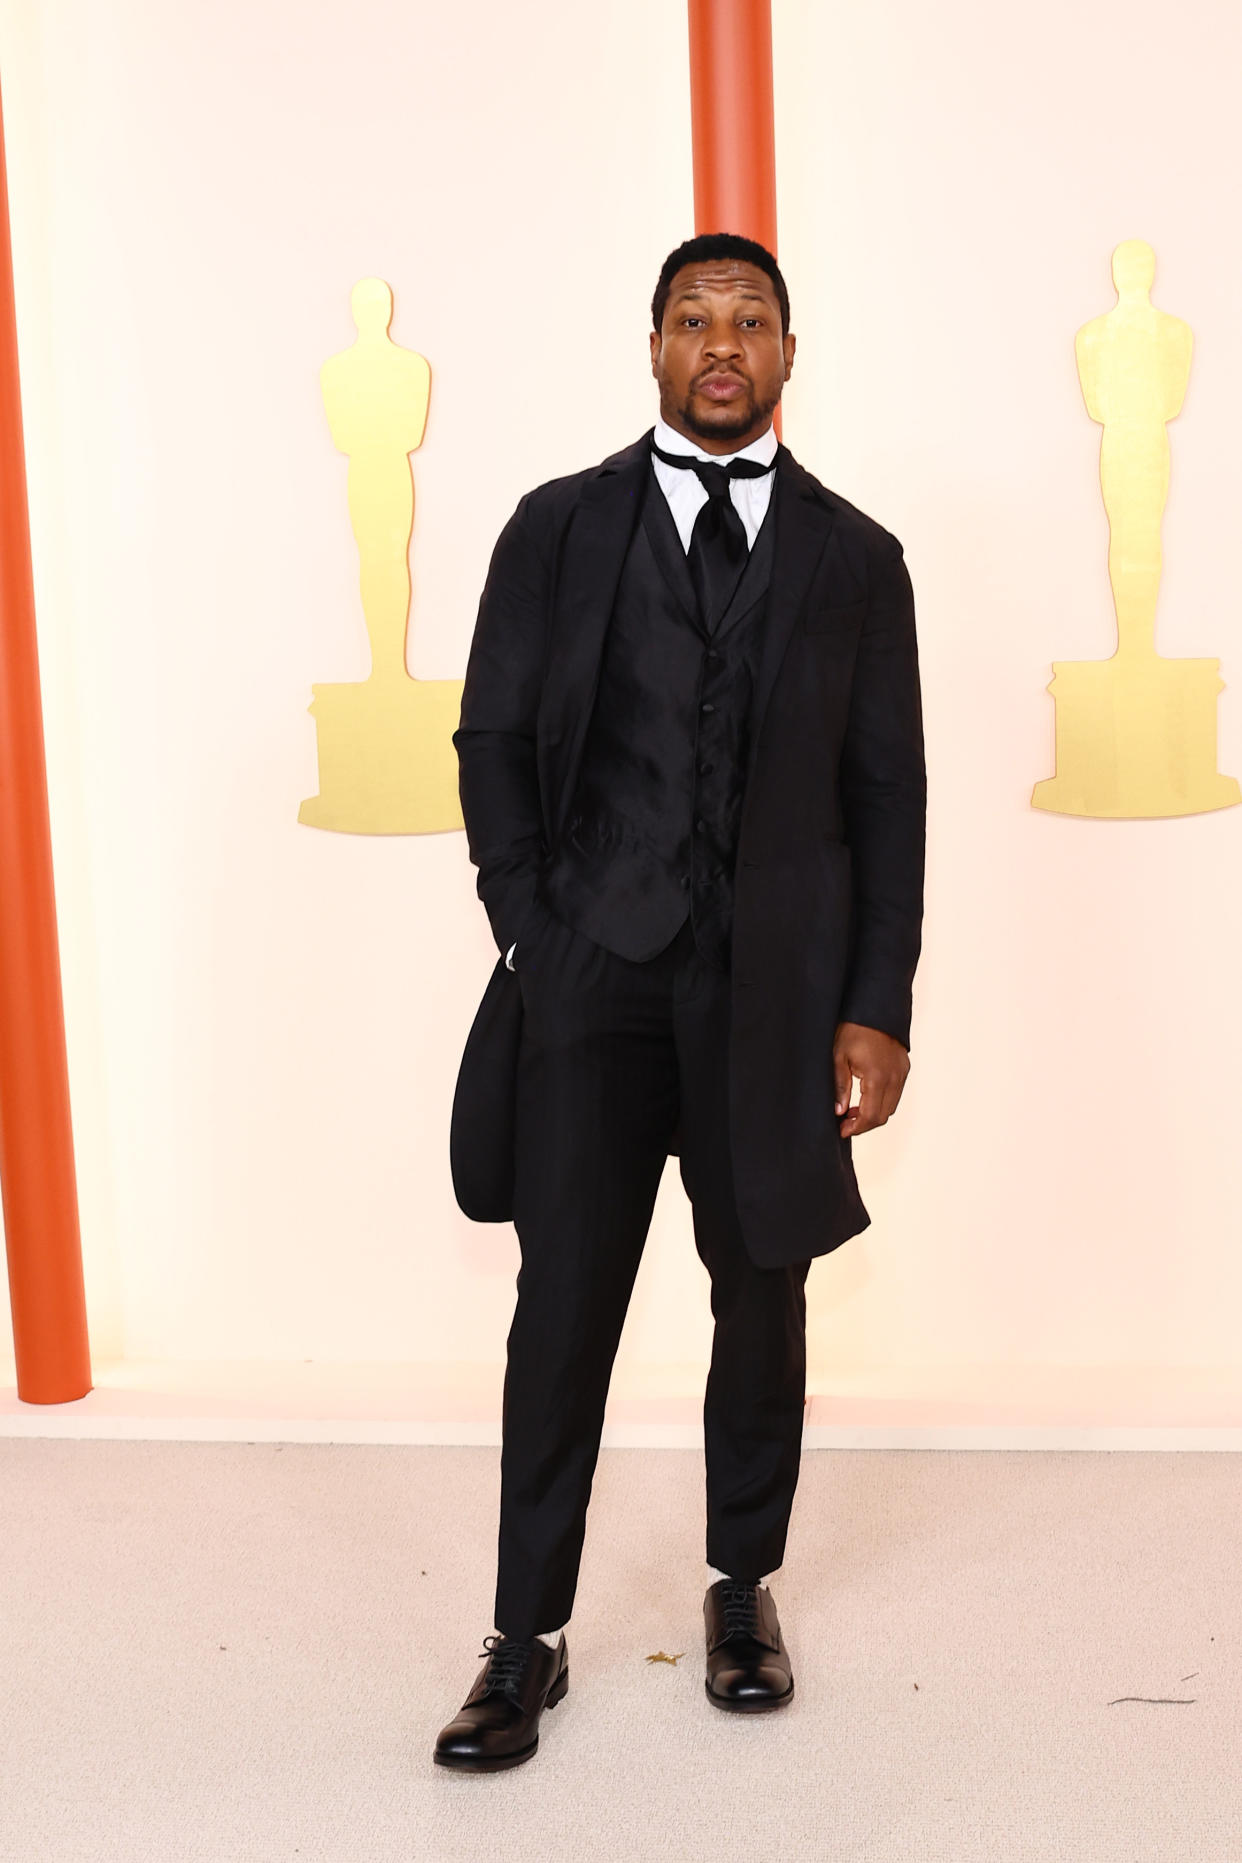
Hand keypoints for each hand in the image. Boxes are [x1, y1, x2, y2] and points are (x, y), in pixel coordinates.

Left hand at [833, 1022, 909, 1137]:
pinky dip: (882, 1101)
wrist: (874, 1008)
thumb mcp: (838, 1057)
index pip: (871, 1116)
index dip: (856, 1128)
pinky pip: (895, 1094)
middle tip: (844, 1122)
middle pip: (883, 1115)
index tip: (842, 1130)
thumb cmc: (853, 1029)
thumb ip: (840, 1087)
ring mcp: (902, 1073)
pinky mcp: (904, 1068)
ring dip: (873, 1113)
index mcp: (877, 1077)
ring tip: (852, 1110)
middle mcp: (894, 1078)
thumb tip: (839, 1111)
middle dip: (863, 1124)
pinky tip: (865, 1096)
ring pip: (891, 1106)